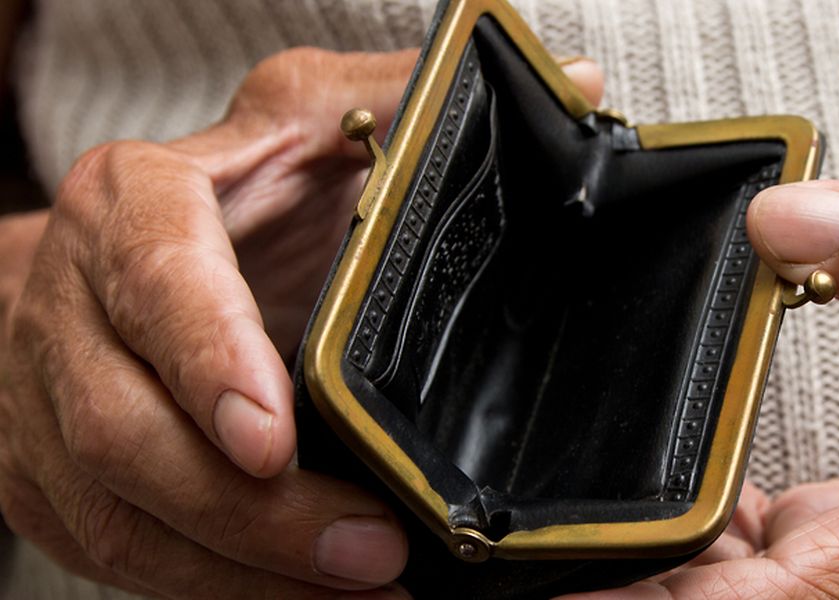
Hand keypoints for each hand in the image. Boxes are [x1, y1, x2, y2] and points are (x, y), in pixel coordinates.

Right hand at [0, 48, 602, 597]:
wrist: (99, 258)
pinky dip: (220, 591)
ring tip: (361, 591)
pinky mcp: (59, 483)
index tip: (271, 434)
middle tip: (369, 549)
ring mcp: (51, 408)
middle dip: (249, 510)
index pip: (157, 279)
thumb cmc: (221, 191)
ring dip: (241, 571)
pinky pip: (128, 559)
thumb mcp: (304, 120)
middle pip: (127, 431)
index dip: (208, 359)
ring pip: (123, 514)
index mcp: (133, 207)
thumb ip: (411, 104)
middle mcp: (74, 310)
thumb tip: (575, 85)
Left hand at [569, 181, 838, 598]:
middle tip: (536, 552)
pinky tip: (666, 483)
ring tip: (569, 527)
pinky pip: (778, 544)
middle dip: (646, 592)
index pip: (810, 594)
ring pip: (756, 581)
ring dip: (666, 563)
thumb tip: (783, 223)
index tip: (581, 594)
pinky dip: (712, 526)